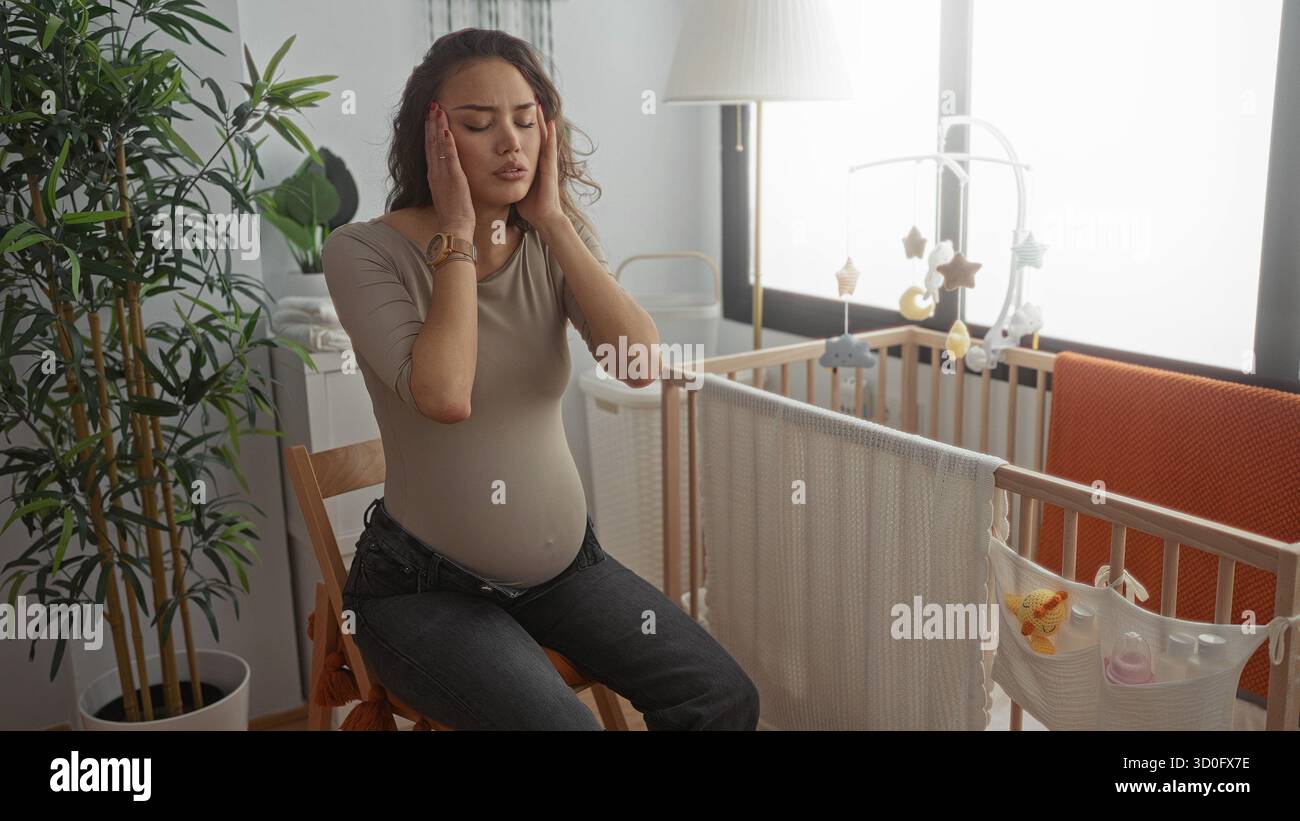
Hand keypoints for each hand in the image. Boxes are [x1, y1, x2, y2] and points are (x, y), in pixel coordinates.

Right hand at [425, 100, 475, 234]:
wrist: (454, 228)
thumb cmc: (454, 215)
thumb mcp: (449, 194)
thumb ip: (448, 182)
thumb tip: (452, 176)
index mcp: (434, 176)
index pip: (430, 149)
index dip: (429, 132)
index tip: (430, 117)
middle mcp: (435, 173)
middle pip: (430, 143)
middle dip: (430, 123)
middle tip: (431, 105)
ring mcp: (443, 175)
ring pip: (437, 146)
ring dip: (437, 126)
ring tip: (437, 109)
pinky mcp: (454, 179)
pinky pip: (449, 157)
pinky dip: (447, 143)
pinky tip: (446, 130)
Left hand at [516, 101, 562, 228]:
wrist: (543, 218)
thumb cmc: (530, 206)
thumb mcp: (516, 186)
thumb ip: (508, 177)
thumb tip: (494, 172)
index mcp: (531, 164)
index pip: (525, 141)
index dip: (522, 127)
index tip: (516, 112)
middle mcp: (540, 161)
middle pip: (536, 135)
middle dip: (532, 119)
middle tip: (530, 100)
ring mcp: (547, 164)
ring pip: (544, 137)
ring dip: (542, 121)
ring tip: (538, 104)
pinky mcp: (550, 168)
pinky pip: (549, 148)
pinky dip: (550, 135)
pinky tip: (550, 123)